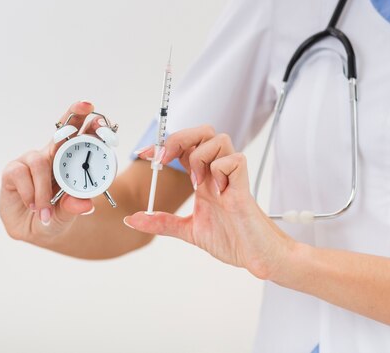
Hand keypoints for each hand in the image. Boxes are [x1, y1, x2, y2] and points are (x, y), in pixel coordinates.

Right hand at [0, 100, 98, 242]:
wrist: (33, 230)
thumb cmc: (55, 217)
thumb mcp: (67, 216)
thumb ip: (73, 208)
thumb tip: (85, 204)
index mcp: (69, 163)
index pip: (80, 139)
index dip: (88, 125)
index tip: (100, 119)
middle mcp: (50, 157)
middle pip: (62, 130)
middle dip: (74, 115)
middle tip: (85, 106)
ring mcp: (30, 162)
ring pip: (39, 160)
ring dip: (43, 188)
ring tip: (44, 208)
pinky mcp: (12, 171)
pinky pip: (20, 173)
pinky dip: (29, 193)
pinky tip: (32, 205)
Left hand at [125, 125, 293, 279]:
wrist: (258, 258)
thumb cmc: (233, 240)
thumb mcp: (188, 230)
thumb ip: (162, 223)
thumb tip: (131, 219)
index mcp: (203, 179)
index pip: (184, 147)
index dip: (163, 145)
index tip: (144, 154)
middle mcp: (217, 173)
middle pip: (203, 132)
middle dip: (180, 138)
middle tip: (165, 159)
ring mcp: (231, 178)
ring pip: (219, 139)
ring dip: (201, 156)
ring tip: (197, 182)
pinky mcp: (244, 188)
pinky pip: (235, 161)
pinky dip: (221, 171)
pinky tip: (219, 192)